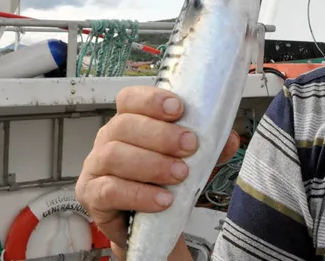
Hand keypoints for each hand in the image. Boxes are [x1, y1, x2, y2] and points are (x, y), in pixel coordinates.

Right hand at [75, 86, 240, 254]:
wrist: (149, 225)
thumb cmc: (164, 182)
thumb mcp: (191, 162)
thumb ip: (210, 149)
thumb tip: (231, 139)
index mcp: (130, 121)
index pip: (130, 99)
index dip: (151, 100)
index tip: (178, 108)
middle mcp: (108, 139)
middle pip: (124, 125)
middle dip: (160, 134)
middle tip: (189, 146)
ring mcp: (96, 166)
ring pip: (114, 155)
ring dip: (151, 164)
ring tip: (180, 175)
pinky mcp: (92, 195)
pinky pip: (109, 190)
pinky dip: (139, 194)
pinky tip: (162, 200)